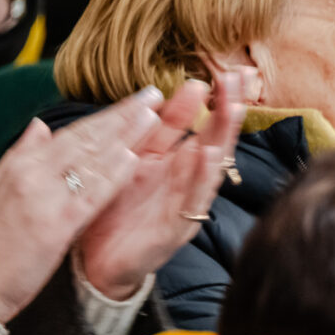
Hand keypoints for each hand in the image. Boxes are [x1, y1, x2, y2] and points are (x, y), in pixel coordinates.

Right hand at [0, 93, 167, 325]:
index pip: (69, 133)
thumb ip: (19, 155)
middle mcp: (31, 175)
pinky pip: (90, 195)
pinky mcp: (54, 226)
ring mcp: (43, 198)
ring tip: (152, 118)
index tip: (130, 102)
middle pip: (85, 139)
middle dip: (121, 116)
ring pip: (91, 161)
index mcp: (18, 166)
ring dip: (125, 137)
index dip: (103, 116)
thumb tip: (40, 126)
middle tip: (151, 95)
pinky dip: (112, 176)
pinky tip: (133, 160)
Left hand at [70, 72, 248, 302]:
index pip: (196, 123)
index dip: (211, 97)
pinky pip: (191, 201)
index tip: (226, 69)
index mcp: (169, 162)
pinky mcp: (173, 230)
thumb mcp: (125, 162)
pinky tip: (205, 154)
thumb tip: (155, 93)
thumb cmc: (112, 212)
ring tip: (232, 107)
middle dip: (228, 108)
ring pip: (209, 167)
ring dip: (221, 136)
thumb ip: (142, 132)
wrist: (94, 264)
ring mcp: (183, 206)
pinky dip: (199, 177)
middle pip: (213, 139)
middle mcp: (182, 182)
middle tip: (240, 77)